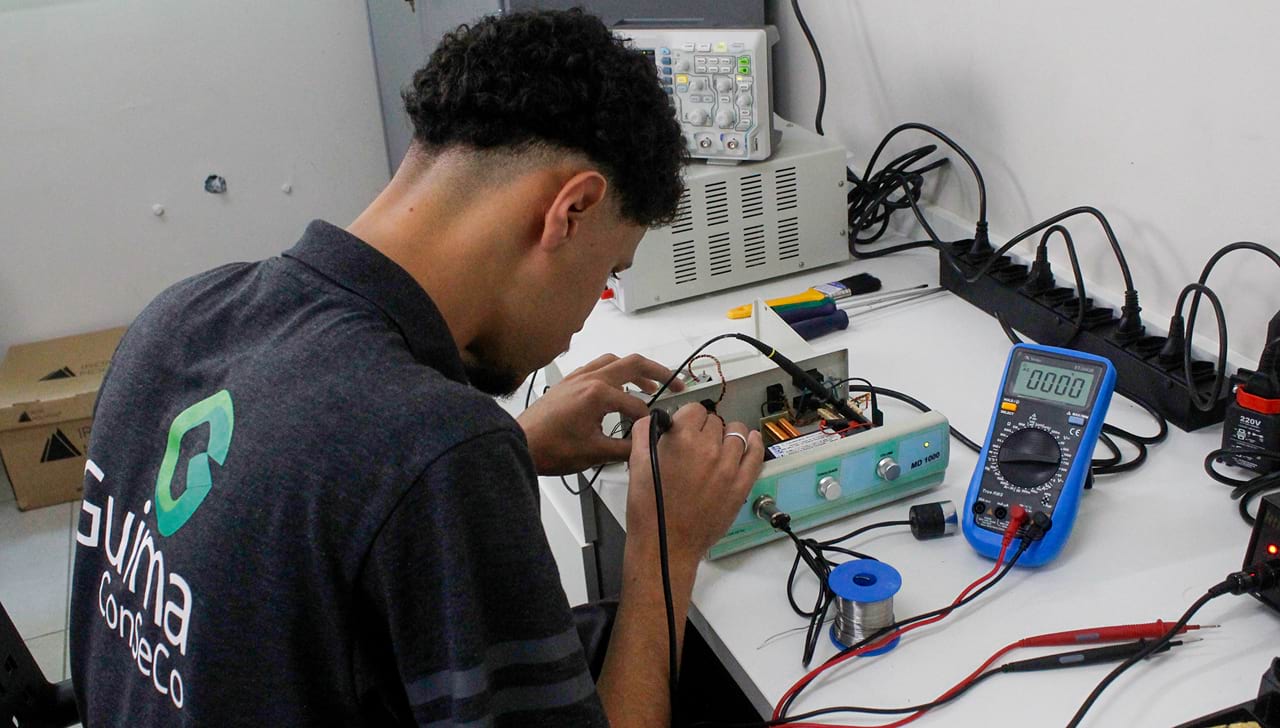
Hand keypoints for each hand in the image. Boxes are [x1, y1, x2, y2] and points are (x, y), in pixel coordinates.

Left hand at [518, 353, 684, 475]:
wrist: (520, 443)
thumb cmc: (550, 448)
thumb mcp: (595, 453)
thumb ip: (627, 448)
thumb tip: (646, 446)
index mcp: (598, 394)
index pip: (637, 405)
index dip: (649, 421)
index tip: (655, 432)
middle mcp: (589, 379)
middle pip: (633, 364)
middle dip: (658, 373)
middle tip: (675, 383)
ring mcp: (577, 377)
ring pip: (614, 361)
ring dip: (635, 370)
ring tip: (649, 384)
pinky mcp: (568, 382)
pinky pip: (597, 366)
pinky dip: (614, 371)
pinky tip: (616, 386)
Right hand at [625, 403, 764, 566]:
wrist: (666, 545)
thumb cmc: (650, 510)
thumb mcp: (636, 464)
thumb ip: (644, 432)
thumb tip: (654, 420)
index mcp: (681, 439)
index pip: (694, 409)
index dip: (686, 418)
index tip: (683, 427)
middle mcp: (708, 449)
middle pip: (715, 421)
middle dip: (704, 429)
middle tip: (695, 445)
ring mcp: (728, 468)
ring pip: (738, 433)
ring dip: (727, 435)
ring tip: (718, 446)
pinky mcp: (741, 485)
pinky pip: (756, 455)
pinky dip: (754, 444)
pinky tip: (751, 441)